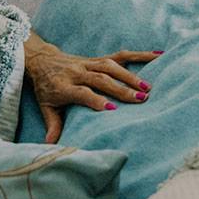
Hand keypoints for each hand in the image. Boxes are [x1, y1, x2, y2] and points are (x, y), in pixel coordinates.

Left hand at [24, 44, 159, 143]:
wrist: (41, 60)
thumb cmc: (46, 87)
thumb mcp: (46, 106)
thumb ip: (53, 124)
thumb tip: (51, 144)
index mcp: (64, 86)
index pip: (82, 92)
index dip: (96, 99)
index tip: (112, 108)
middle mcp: (77, 72)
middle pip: (100, 79)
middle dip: (120, 89)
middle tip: (141, 99)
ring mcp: (88, 63)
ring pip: (110, 66)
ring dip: (129, 76)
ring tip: (147, 87)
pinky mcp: (97, 58)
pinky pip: (119, 55)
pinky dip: (138, 55)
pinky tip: (157, 56)